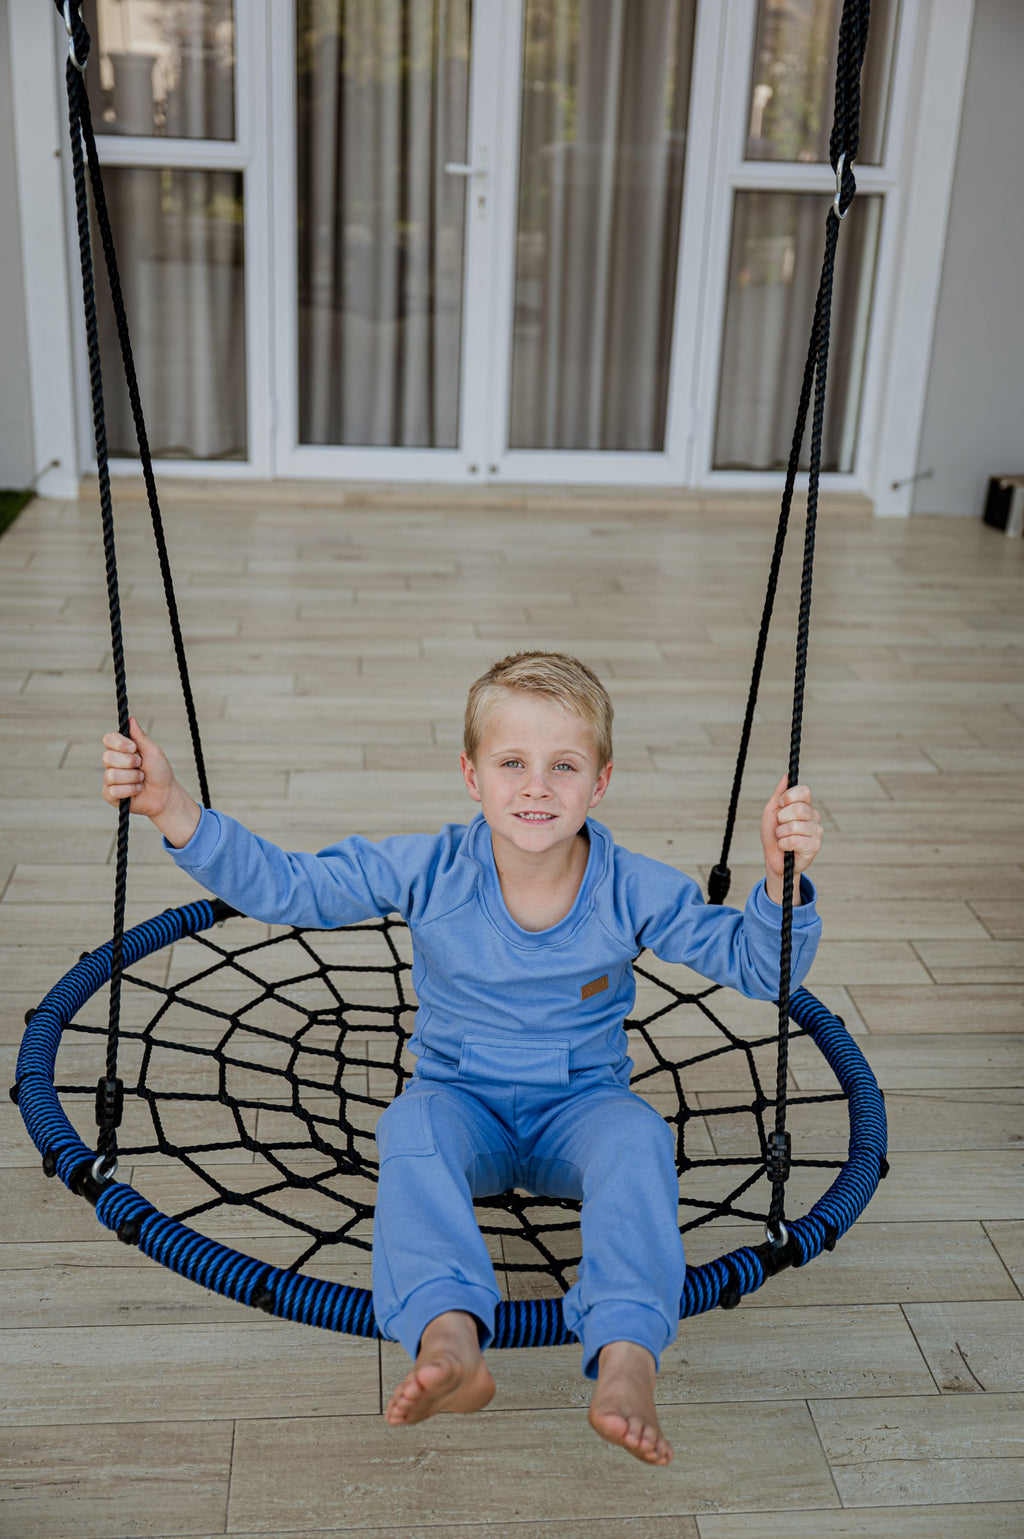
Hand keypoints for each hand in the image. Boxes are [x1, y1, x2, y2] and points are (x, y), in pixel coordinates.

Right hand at [101, 717, 199, 846]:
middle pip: (107, 757)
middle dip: (129, 762)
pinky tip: (137, 790)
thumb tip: (131, 719)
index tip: (133, 748)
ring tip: (141, 780)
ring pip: (111, 775)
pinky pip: (113, 791)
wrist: (165, 794)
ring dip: (132, 778)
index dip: (119, 743)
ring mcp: (110, 779)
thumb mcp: (152, 751)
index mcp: (121, 750)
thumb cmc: (160, 771)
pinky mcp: (110, 795)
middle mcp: (113, 763)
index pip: (108, 739)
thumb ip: (139, 736)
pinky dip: (130, 790)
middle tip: (141, 766)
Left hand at [760, 775, 822, 904]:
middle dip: (781, 819)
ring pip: (794, 826)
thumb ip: (778, 795)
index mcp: (805, 806)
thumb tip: (786, 776)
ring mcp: (817, 831)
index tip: (781, 805)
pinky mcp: (815, 846)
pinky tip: (786, 848)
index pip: (804, 791)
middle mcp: (814, 816)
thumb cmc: (773, 835)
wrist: (774, 858)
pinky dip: (783, 845)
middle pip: (798, 809)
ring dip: (780, 834)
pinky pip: (794, 840)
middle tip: (780, 826)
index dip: (789, 797)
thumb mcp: (771, 812)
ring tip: (782, 839)